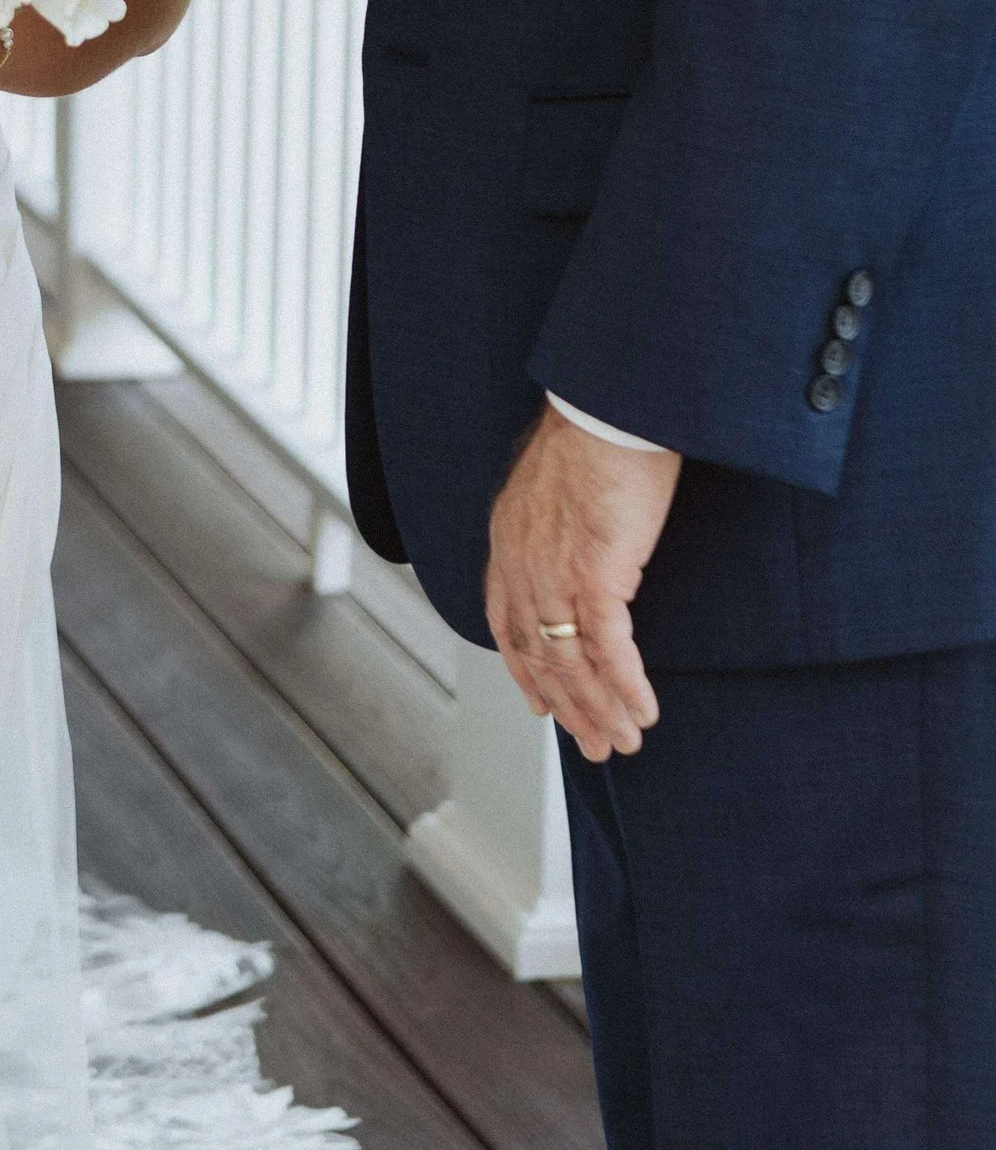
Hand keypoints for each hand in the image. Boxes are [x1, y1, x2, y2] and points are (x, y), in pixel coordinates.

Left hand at [484, 406, 678, 760]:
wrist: (610, 406)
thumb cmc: (598, 430)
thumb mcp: (563, 481)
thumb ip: (562, 519)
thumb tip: (585, 535)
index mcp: (509, 539)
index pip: (506, 623)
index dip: (525, 669)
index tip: (541, 703)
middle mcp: (522, 563)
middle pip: (540, 655)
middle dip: (569, 706)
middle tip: (593, 743)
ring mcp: (554, 573)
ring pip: (572, 662)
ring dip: (600, 709)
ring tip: (624, 741)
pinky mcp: (594, 575)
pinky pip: (609, 649)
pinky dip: (626, 686)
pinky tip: (642, 711)